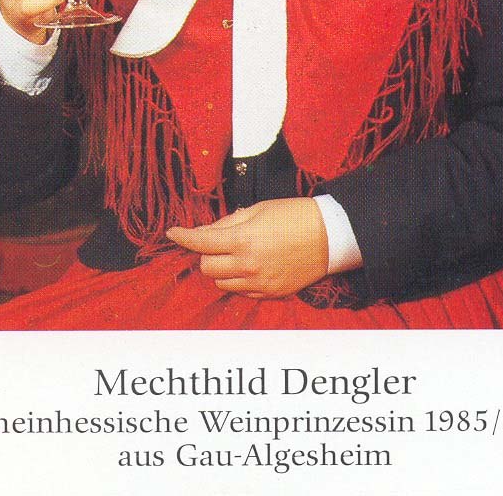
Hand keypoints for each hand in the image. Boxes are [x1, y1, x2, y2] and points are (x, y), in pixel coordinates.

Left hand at [166, 198, 328, 298]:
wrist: (330, 236)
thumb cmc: (295, 215)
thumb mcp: (259, 209)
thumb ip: (230, 222)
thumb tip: (208, 231)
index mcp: (243, 240)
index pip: (201, 242)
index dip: (183, 236)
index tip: (173, 232)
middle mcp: (247, 265)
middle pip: (206, 266)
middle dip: (206, 252)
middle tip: (217, 241)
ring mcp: (259, 283)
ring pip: (220, 282)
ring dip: (220, 268)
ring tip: (236, 254)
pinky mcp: (270, 293)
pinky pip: (240, 291)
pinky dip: (238, 280)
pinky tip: (250, 266)